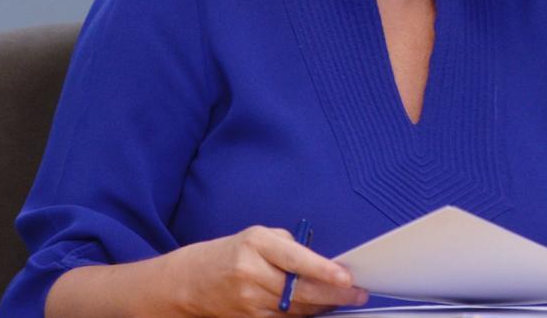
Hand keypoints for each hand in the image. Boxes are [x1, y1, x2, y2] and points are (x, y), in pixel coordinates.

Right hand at [165, 224, 368, 316]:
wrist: (189, 281)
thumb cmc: (229, 253)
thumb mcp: (257, 237)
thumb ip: (289, 246)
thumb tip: (323, 262)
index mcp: (255, 244)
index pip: (295, 259)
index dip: (323, 270)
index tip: (346, 277)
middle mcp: (251, 272)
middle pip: (301, 290)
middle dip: (334, 294)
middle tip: (358, 293)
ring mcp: (248, 299)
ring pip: (296, 308)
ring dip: (323, 305)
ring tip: (343, 299)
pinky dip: (304, 315)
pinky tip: (318, 308)